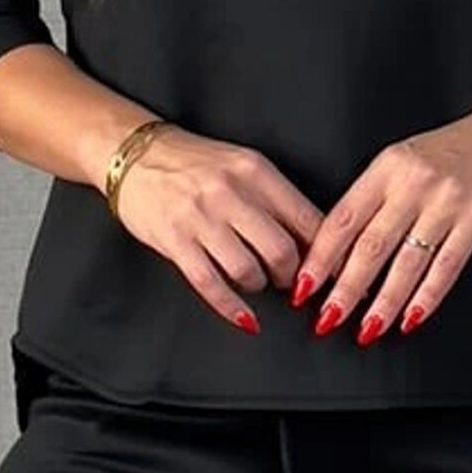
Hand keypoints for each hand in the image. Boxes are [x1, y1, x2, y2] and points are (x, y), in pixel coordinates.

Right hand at [114, 125, 324, 335]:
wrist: (136, 155)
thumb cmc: (195, 164)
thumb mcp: (243, 168)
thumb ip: (276, 201)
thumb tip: (315, 243)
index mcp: (255, 171)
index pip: (306, 219)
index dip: (326, 254)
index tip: (336, 274)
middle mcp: (230, 192)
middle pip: (281, 250)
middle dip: (292, 275)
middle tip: (291, 281)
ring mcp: (200, 217)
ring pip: (248, 270)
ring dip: (259, 286)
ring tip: (257, 281)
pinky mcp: (174, 240)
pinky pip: (210, 284)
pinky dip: (232, 308)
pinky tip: (245, 318)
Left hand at [291, 109, 471, 344]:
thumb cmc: (455, 151)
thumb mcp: (405, 160)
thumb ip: (376, 198)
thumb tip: (339, 250)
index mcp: (387, 166)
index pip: (343, 218)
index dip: (320, 257)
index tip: (303, 286)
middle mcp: (414, 182)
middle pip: (370, 245)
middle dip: (345, 289)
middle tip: (327, 319)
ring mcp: (447, 201)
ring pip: (407, 262)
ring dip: (384, 302)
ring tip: (368, 329)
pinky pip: (446, 267)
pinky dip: (426, 297)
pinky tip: (411, 318)